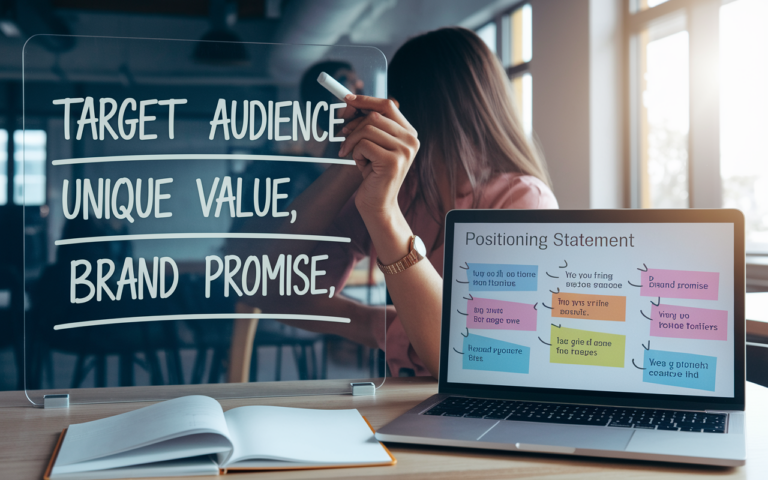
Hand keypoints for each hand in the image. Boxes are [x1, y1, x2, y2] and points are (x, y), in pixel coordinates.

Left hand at [337, 95, 418, 220]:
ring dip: (353, 142)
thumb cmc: (373, 174)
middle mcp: (411, 140)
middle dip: (354, 126)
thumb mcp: (372, 144)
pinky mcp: (393, 161)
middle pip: (374, 116)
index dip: (366, 100)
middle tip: (343, 138)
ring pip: (367, 129)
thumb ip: (368, 124)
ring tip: (354, 156)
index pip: (388, 105)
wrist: (378, 204)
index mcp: (409, 133)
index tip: (347, 98)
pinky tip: (361, 166)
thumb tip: (350, 103)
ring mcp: (404, 150)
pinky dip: (356, 154)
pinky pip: (364, 145)